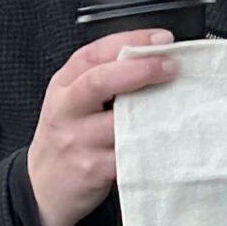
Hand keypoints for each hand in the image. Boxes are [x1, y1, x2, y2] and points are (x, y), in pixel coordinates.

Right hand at [26, 30, 178, 225]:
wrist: (43, 186)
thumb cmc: (69, 134)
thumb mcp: (73, 100)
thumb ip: (105, 76)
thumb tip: (157, 54)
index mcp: (63, 86)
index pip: (93, 54)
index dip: (130, 42)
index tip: (164, 39)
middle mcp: (65, 111)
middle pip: (98, 82)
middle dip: (140, 69)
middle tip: (172, 66)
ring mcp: (77, 142)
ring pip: (119, 122)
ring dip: (154, 110)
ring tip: (182, 100)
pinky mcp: (92, 171)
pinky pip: (129, 154)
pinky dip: (152, 144)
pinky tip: (172, 136)